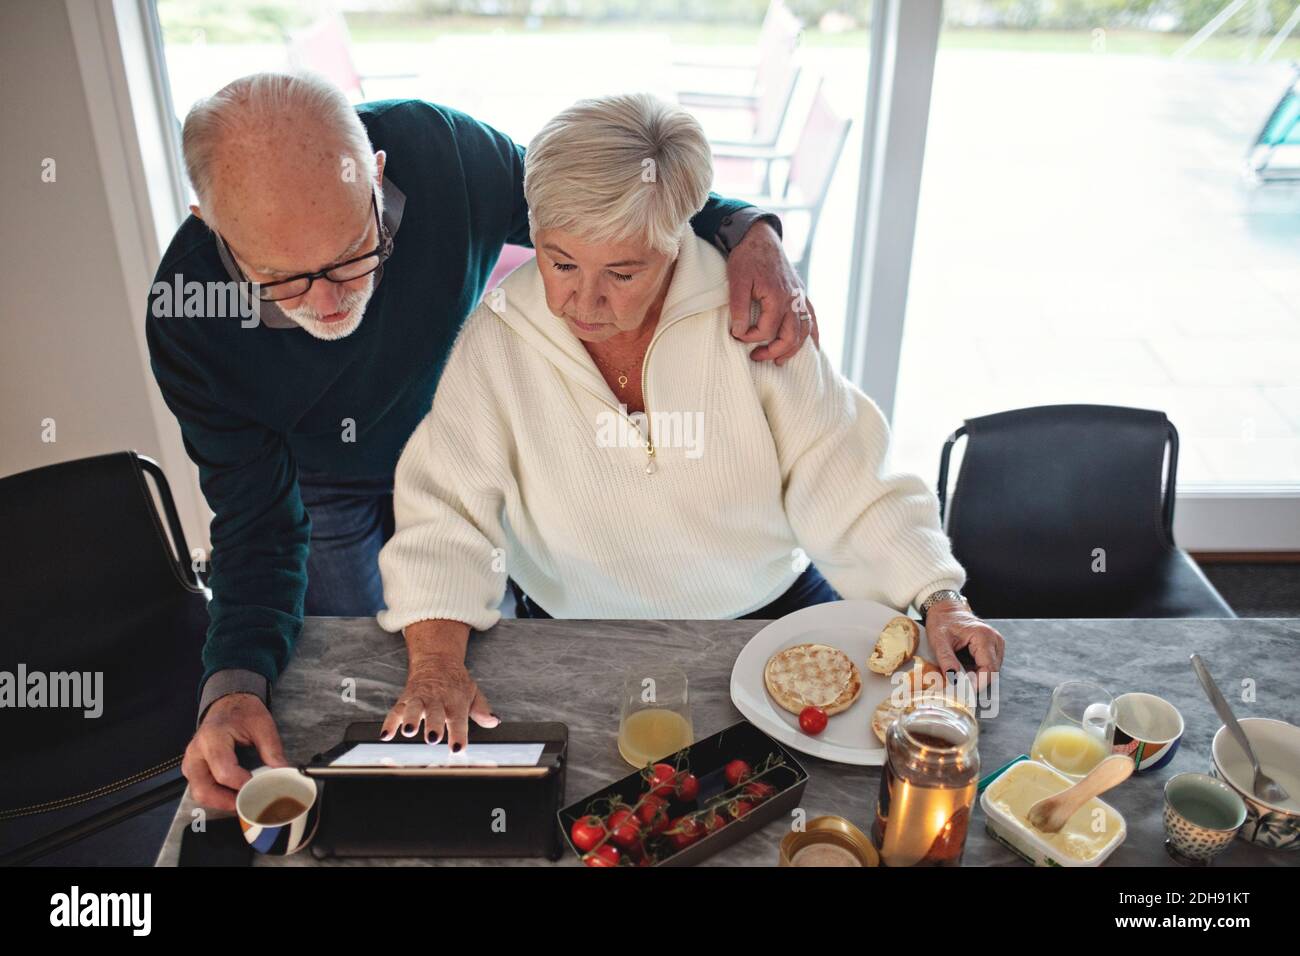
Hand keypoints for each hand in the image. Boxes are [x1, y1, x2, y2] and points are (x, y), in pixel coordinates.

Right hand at [182, 693, 288, 811]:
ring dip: (221, 802)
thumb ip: (272, 750)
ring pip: (199, 793)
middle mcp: (196, 752)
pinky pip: (200, 790)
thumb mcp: (262, 725)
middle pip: (204, 789)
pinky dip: (216, 797)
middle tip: (250, 803)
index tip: (260, 790)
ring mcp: (191, 762)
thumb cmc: (242, 712)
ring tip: (244, 800)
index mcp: (212, 737)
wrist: (228, 703)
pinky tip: (234, 795)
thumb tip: (284, 773)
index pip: (224, 772)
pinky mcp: (192, 769)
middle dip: (228, 801)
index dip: (242, 785)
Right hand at [380, 650, 499, 750]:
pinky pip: (395, 711)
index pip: (458, 720)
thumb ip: (482, 710)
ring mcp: (420, 700)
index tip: (457, 748)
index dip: (458, 735)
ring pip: (414, 709)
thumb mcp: (473, 692)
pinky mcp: (405, 700)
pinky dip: (389, 723)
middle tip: (433, 738)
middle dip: (433, 726)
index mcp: (456, 702)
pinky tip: (385, 736)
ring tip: (409, 731)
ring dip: (411, 720)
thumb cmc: (456, 683)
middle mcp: (437, 701)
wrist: (436, 660)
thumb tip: (493, 721)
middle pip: (435, 714)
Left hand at [726, 221, 818, 364]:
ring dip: (793, 349)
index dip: (751, 338)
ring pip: (805, 331)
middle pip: (791, 336)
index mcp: (778, 297)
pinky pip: (812, 318)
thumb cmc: (747, 258)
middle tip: (756, 357)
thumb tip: (739, 332)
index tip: (736, 336)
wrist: (759, 237)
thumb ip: (739, 308)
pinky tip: (813, 347)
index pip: (768, 330)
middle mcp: (794, 299)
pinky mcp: (801, 294)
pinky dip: (813, 334)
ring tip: (779, 361)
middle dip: (774, 351)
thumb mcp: (737, 281)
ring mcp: (800, 297)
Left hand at [924, 602, 1005, 680]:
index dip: (978, 683)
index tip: (965, 691)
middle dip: (976, 681)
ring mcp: (996, 643)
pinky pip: (989, 665)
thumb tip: (954, 680)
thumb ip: (946, 660)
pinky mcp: (994, 647)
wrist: (946, 609)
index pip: (989, 669)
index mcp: (983, 636)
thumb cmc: (942, 622)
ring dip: (976, 676)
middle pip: (992, 671)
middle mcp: (995, 639)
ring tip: (959, 673)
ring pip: (991, 670)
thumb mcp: (939, 641)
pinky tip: (964, 667)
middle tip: (958, 685)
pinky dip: (977, 670)